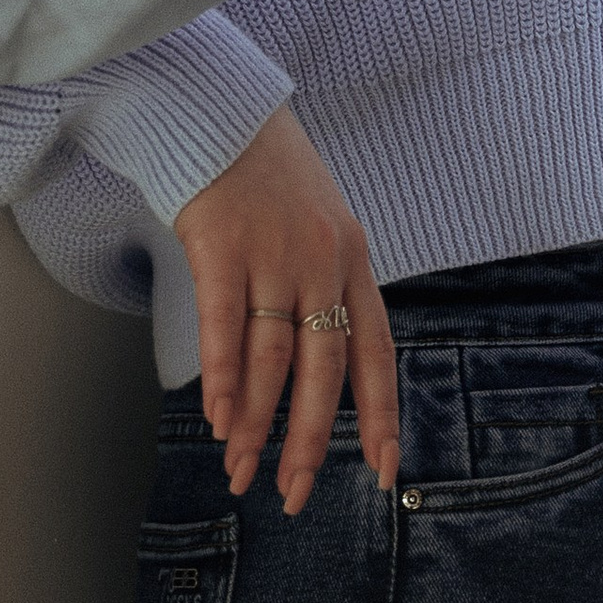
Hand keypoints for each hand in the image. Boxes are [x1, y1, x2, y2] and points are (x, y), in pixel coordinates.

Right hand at [174, 104, 398, 516]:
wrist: (221, 109)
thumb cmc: (268, 175)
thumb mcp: (320, 224)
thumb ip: (325, 289)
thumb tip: (315, 373)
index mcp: (353, 259)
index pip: (376, 352)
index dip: (383, 416)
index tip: (385, 474)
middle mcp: (322, 261)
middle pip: (324, 369)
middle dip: (310, 441)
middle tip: (293, 493)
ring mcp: (274, 251)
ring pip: (271, 357)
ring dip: (254, 422)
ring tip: (240, 468)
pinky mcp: (223, 243)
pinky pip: (224, 324)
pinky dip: (221, 376)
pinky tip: (217, 417)